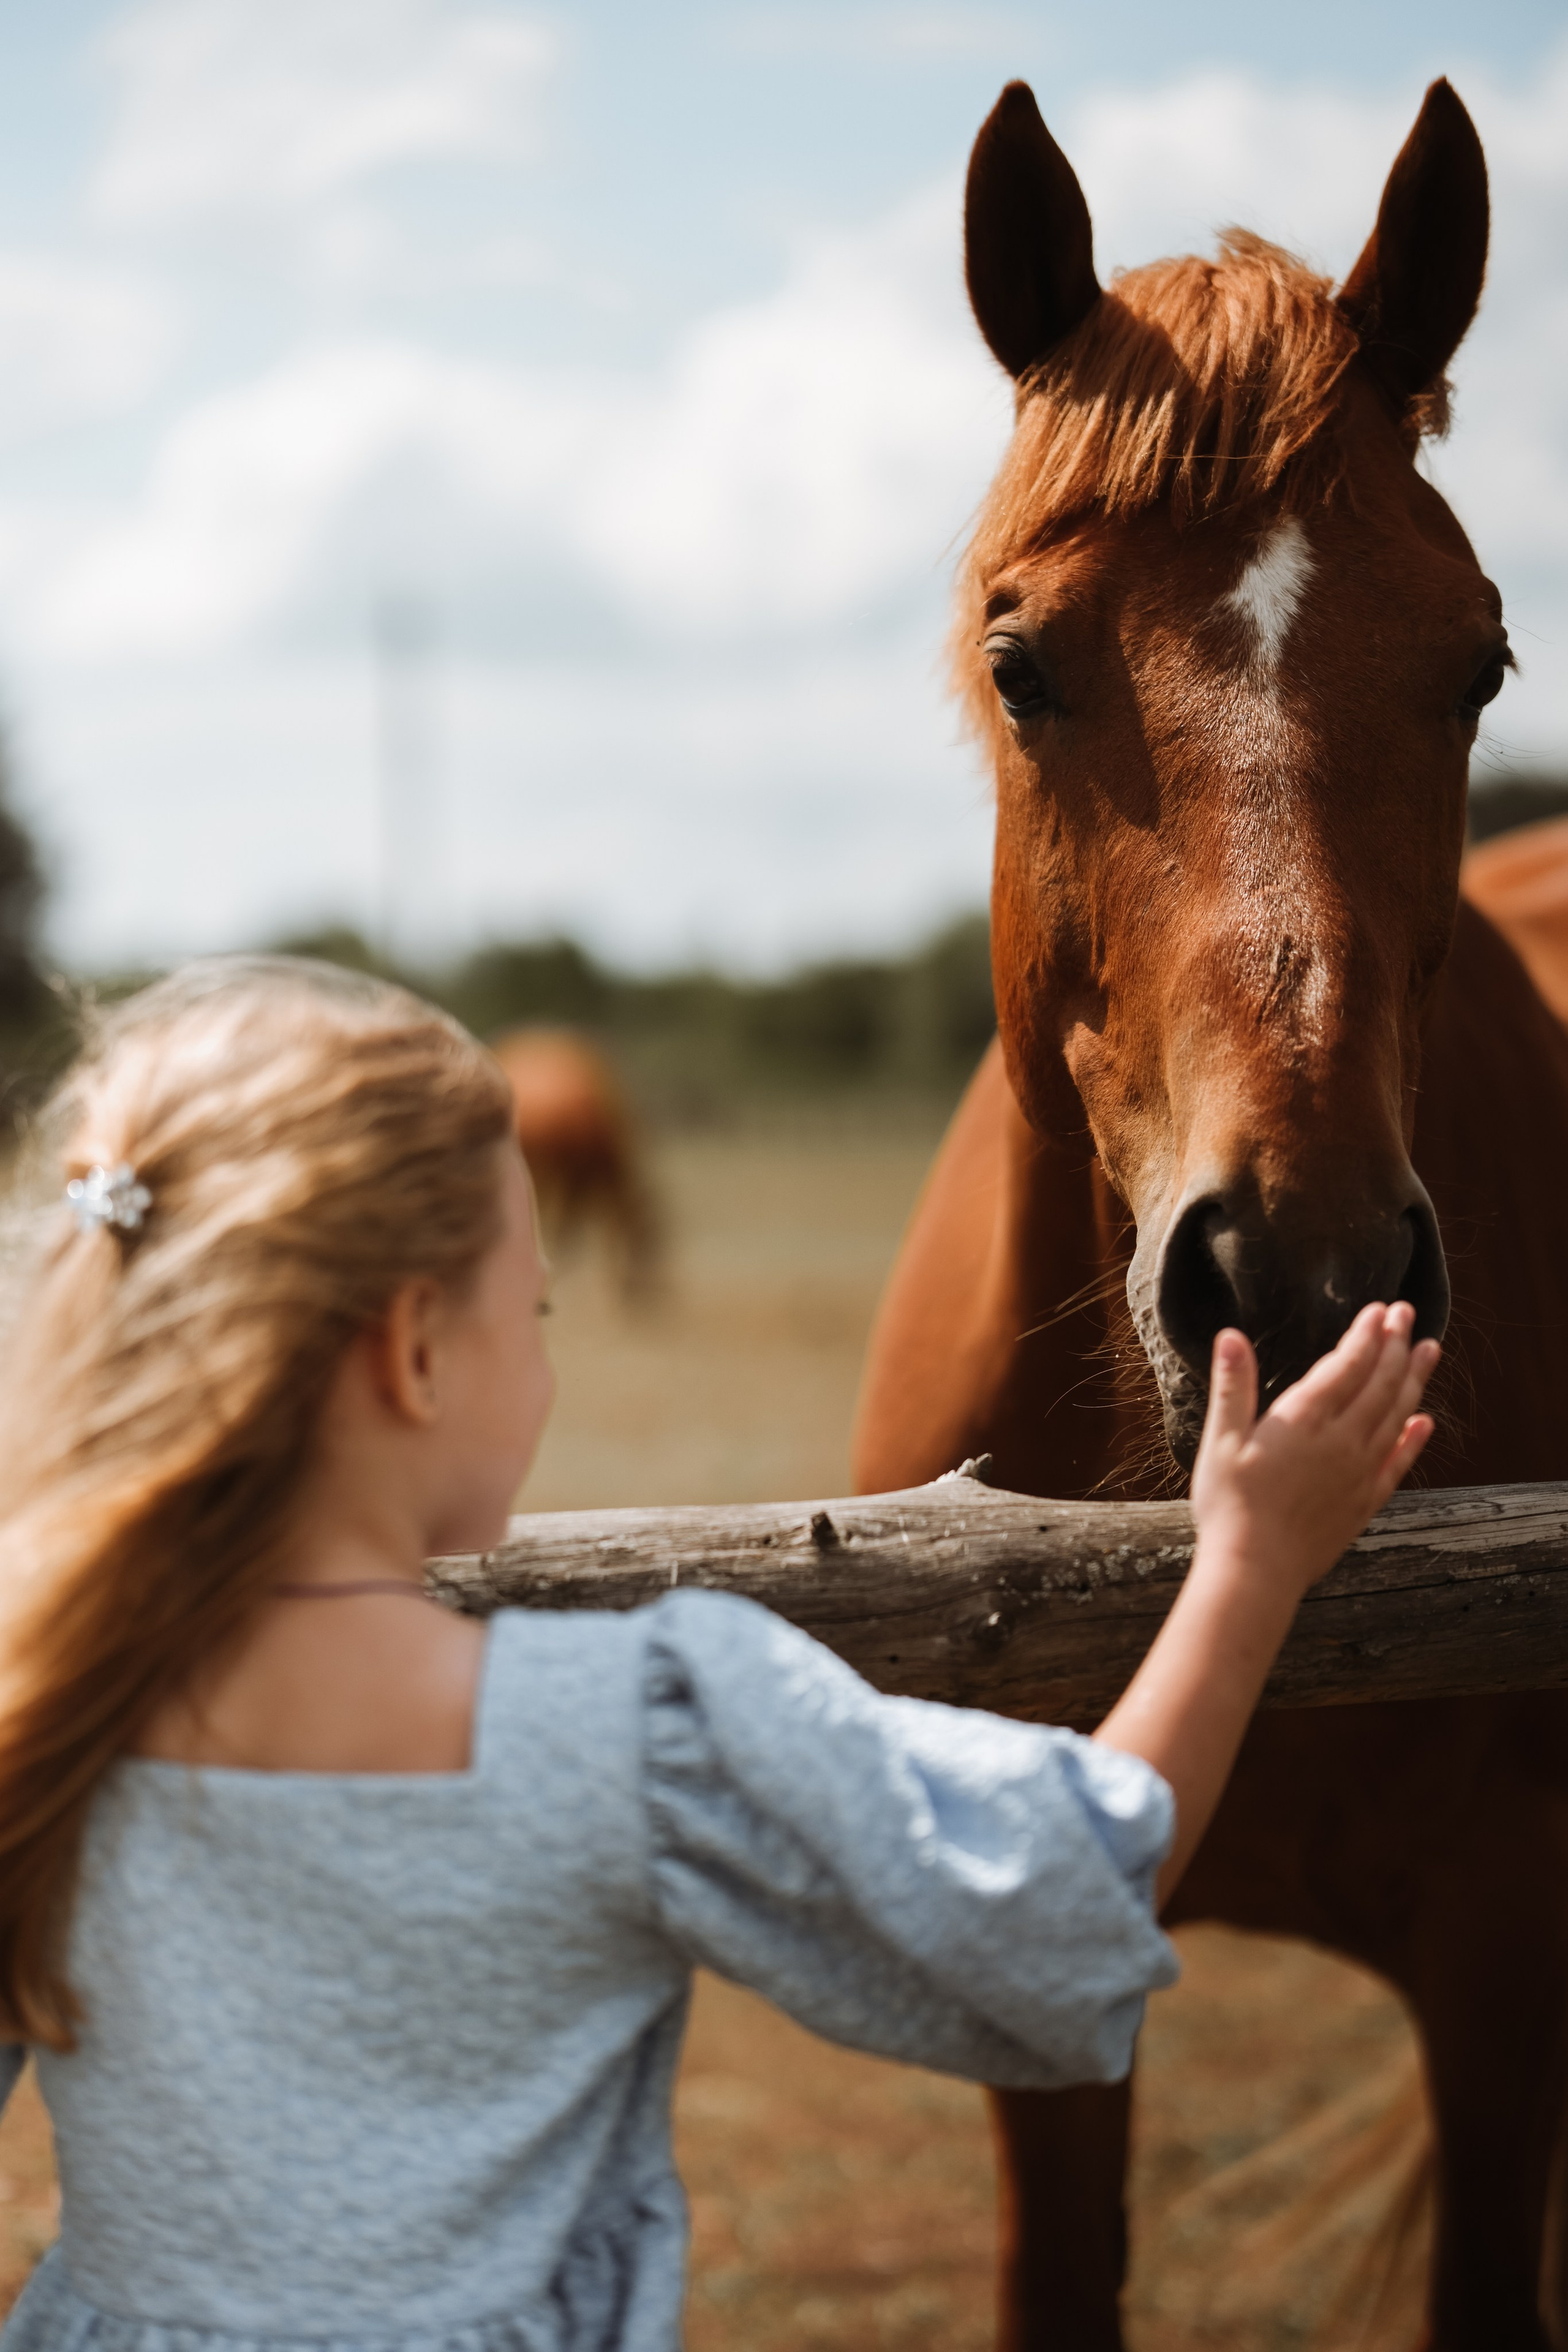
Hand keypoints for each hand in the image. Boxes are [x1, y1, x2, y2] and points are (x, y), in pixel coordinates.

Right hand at [1190, 1302, 1438, 1601]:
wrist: (1256, 1570)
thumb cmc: (1230, 1505)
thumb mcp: (1221, 1441)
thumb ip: (1233, 1386)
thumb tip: (1230, 1335)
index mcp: (1304, 1420)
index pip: (1346, 1365)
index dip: (1365, 1335)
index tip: (1380, 1309)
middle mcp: (1341, 1441)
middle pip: (1379, 1383)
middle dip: (1395, 1345)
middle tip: (1407, 1314)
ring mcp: (1359, 1472)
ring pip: (1397, 1415)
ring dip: (1414, 1379)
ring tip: (1429, 1349)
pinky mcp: (1364, 1501)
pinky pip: (1399, 1463)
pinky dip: (1415, 1439)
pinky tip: (1425, 1422)